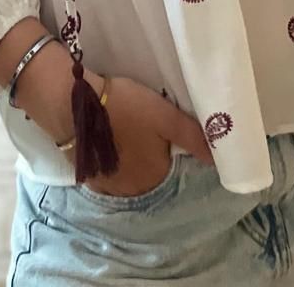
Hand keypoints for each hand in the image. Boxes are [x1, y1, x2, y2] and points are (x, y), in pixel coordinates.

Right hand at [83, 75, 213, 197]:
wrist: (76, 104)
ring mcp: (108, 187)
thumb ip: (193, 137)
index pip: (169, 166)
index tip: (158, 129)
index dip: (166, 146)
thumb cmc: (126, 107)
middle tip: (140, 127)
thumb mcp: (166, 116)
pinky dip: (109, 163)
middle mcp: (133, 190)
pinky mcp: (88, 178)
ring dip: (128, 161)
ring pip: (127, 176)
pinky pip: (107, 175)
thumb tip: (217, 160)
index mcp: (155, 176)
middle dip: (147, 155)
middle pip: (148, 173)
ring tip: (123, 133)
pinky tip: (106, 143)